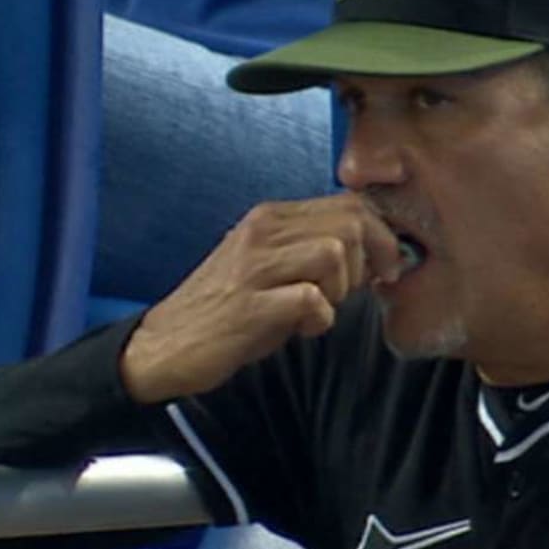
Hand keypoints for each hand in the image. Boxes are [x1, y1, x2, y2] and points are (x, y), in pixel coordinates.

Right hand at [119, 193, 402, 403]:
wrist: (165, 347)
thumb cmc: (228, 311)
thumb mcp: (271, 267)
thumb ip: (314, 252)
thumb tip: (377, 254)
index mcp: (269, 217)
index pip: (348, 202)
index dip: (380, 233)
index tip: (383, 266)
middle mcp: (261, 231)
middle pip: (350, 222)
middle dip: (370, 259)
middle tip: (360, 291)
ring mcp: (253, 267)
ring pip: (334, 252)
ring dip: (342, 288)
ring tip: (322, 307)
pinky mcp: (249, 306)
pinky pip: (311, 300)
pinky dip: (320, 319)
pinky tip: (303, 328)